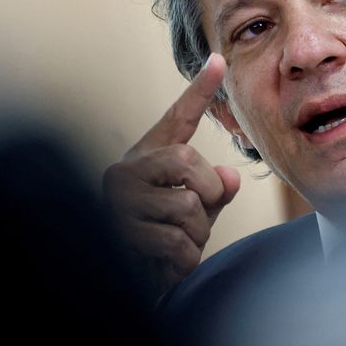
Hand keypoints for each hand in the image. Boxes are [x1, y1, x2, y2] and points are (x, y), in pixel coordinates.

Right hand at [103, 53, 240, 299]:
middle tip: (198, 217)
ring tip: (176, 245)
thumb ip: (212, 190)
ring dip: (196, 235)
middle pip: (187, 161)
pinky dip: (183, 260)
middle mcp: (125, 171)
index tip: (220, 61)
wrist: (129, 284)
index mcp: (148, 159)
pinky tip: (166, 264)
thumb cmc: (161, 242)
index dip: (200, 90)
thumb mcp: (193, 212)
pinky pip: (176, 242)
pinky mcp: (117, 232)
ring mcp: (117, 200)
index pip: (177, 119)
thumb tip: (228, 177)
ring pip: (187, 206)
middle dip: (207, 194)